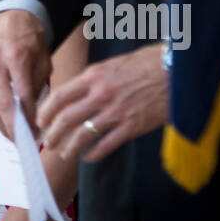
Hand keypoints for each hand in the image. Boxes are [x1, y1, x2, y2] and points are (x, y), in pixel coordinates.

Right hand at [0, 9, 50, 139]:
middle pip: (0, 104)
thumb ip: (38, 86)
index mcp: (15, 57)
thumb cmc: (31, 40)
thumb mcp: (44, 60)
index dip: (28, 119)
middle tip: (21, 143)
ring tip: (10, 136)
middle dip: (11, 128)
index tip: (37, 134)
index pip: (22, 97)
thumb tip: (33, 116)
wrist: (12, 18)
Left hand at [38, 44, 168, 161]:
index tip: (41, 121)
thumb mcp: (114, 64)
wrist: (178, 71)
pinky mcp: (132, 127)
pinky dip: (93, 154)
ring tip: (64, 153)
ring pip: (82, 135)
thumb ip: (94, 79)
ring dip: (69, 147)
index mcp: (94, 76)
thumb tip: (78, 92)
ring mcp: (116, 112)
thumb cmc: (148, 63)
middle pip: (66, 119)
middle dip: (52, 134)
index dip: (45, 112)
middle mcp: (100, 94)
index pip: (59, 96)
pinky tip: (88, 157)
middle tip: (48, 143)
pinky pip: (105, 145)